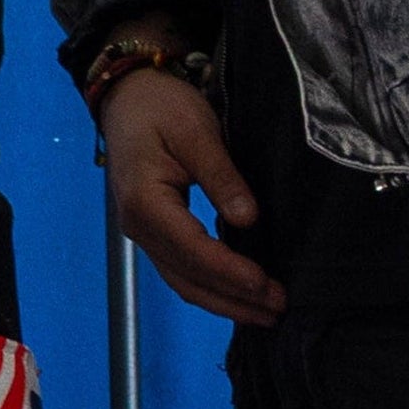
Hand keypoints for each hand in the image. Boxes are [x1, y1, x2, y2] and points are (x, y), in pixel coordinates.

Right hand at [101, 64, 282, 325]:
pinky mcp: (153, 231)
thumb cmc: (161, 106)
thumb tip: (247, 218)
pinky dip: (210, 288)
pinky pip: (180, 270)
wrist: (128, 95)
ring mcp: (142, 232)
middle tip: (280, 309)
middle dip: (234, 298)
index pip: (192, 249)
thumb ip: (220, 175)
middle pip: (187, 276)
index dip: (230, 272)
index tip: (267, 284)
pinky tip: (238, 295)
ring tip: (266, 314)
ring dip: (224, 302)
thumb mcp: (196, 130)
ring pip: (183, 281)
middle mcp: (137, 225)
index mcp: (144, 200)